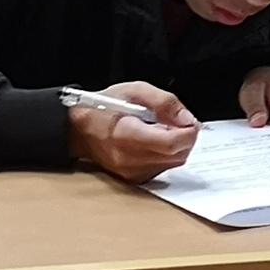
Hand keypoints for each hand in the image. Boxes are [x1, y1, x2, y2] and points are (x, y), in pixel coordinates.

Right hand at [65, 80, 197, 181]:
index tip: (190, 121)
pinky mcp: (134, 179)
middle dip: (186, 138)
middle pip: (177, 155)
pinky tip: (154, 141)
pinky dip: (166, 155)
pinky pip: (162, 168)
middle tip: (179, 122)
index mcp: (127, 135)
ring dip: (177, 147)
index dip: (188, 132)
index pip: (171, 143)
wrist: (79, 130)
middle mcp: (129, 159)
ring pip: (173, 163)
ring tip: (162, 129)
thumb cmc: (103, 107)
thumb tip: (187, 119)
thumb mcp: (134, 91)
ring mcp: (131, 172)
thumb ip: (164, 102)